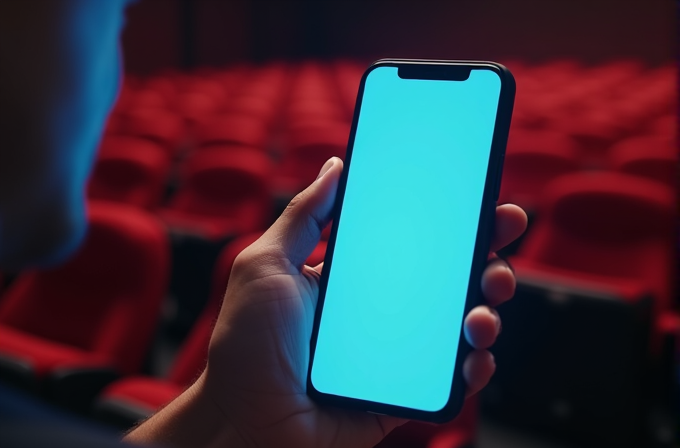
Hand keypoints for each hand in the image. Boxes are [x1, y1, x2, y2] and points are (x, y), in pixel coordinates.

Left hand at [200, 157, 526, 447]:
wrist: (244, 421)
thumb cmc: (245, 345)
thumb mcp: (267, 265)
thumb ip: (304, 215)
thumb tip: (335, 166)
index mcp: (357, 276)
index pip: (416, 242)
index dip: (454, 223)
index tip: (486, 206)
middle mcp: (384, 311)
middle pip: (451, 281)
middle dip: (487, 264)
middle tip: (496, 260)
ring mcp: (398, 352)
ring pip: (462, 326)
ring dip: (487, 314)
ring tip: (479, 316)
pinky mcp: (405, 392)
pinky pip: (453, 377)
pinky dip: (475, 365)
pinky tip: (473, 357)